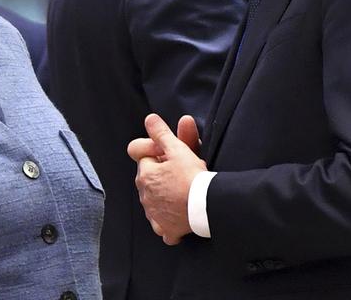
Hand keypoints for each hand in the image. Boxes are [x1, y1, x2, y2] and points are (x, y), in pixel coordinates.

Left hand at [128, 114, 205, 244]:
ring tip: (183, 191)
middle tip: (183, 172)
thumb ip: (161, 133)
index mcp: (145, 175)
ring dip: (164, 196)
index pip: (144, 158)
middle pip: (150, 179)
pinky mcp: (165, 229)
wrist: (206, 206)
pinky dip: (168, 222)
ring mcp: (154, 214)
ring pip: (155, 201)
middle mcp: (145, 196)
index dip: (157, 153)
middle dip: (162, 174)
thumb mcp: (177, 149)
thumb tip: (150, 120)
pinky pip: (162, 226)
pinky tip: (178, 215)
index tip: (171, 155)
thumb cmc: (192, 177)